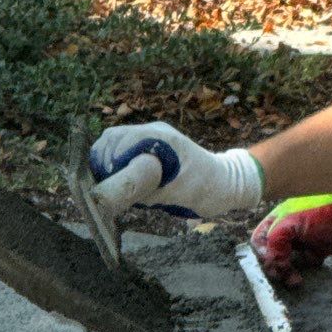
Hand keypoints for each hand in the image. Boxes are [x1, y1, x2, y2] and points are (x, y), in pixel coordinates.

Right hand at [87, 123, 263, 221]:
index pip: (113, 142)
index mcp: (156, 136)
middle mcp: (150, 135)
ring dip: (113, 175)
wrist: (228, 186)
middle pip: (109, 145)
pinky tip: (133, 192)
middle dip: (104, 170)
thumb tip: (108, 195)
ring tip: (122, 193)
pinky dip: (123, 178)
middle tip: (110, 194)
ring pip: (114, 155)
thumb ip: (143, 189)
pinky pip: (125, 162)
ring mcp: (150, 144)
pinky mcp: (151, 156)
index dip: (103, 165)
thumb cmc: (208, 187)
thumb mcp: (176, 190)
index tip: (102, 188)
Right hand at [252, 198, 331, 288]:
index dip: (262, 255)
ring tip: (295, 281)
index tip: (272, 264)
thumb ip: (275, 243)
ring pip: (288, 264)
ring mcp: (301, 243)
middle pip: (272, 256)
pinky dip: (304, 274)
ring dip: (288, 274)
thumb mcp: (290, 223)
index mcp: (276, 222)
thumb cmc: (317, 209)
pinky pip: (305, 267)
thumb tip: (274, 265)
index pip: (259, 243)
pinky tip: (305, 279)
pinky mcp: (317, 252)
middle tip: (283, 276)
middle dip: (275, 268)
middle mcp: (287, 234)